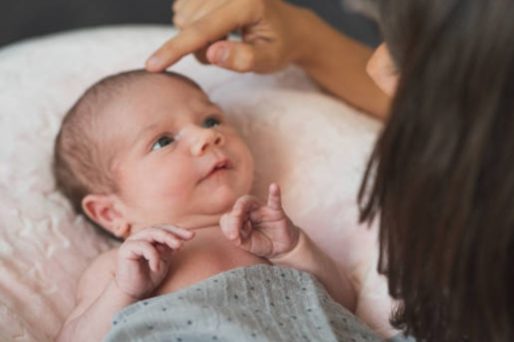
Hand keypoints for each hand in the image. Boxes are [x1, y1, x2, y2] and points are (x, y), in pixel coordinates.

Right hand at [114, 225, 193, 298]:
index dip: (178, 231)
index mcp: (149, 238)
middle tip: (183, 241)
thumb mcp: (164, 260)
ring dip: (167, 238)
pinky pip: (144, 246)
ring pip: (151, 233)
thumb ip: (170, 248)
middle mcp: (140, 237)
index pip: (165, 229)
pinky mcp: (125, 249)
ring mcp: (132, 241)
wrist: (134, 293)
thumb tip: (181, 239)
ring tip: (178, 246)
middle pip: (159, 229)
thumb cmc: (149, 277)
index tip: (192, 235)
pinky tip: (156, 268)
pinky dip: (153, 256)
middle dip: (173, 233)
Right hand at [146, 0, 308, 72]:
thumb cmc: (280, 47)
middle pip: (189, 22)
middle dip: (198, 46)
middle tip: (225, 53)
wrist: (289, 27)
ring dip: (196, 37)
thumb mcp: (269, 60)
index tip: (152, 66)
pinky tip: (217, 29)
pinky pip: (184, 9)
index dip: (176, 49)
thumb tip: (212, 52)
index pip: (204, 28)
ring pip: (183, 16)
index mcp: (247, 3)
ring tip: (224, 41)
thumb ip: (244, 59)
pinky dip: (195, 26)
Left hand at [219, 183, 299, 257]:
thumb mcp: (246, 243)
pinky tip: (274, 186)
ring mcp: (263, 209)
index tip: (234, 238)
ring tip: (237, 215)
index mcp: (241, 217)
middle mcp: (251, 210)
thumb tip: (232, 235)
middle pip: (237, 206)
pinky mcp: (276, 212)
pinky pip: (275, 201)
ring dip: (240, 208)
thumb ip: (237, 238)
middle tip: (234, 235)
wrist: (281, 248)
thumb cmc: (262, 242)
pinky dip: (274, 193)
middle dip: (233, 220)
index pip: (228, 216)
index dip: (228, 226)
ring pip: (249, 201)